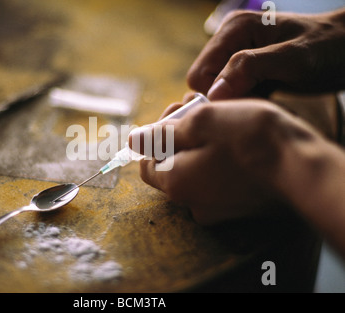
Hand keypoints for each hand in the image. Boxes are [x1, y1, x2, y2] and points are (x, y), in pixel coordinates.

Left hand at [129, 99, 321, 224]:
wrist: (301, 166)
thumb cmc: (249, 138)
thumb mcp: (201, 123)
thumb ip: (162, 133)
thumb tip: (134, 140)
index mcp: (175, 183)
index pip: (147, 164)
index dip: (156, 137)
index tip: (174, 114)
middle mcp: (191, 203)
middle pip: (172, 166)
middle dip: (179, 135)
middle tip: (195, 109)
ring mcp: (216, 209)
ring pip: (196, 171)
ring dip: (199, 143)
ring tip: (216, 116)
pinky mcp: (238, 208)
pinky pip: (216, 181)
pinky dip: (217, 160)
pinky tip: (232, 140)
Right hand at [187, 9, 344, 99]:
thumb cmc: (327, 48)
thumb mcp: (292, 57)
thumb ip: (250, 68)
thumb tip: (213, 93)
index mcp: (233, 30)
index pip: (199, 75)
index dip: (216, 94)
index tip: (245, 101)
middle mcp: (228, 41)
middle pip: (204, 85)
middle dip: (227, 98)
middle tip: (259, 99)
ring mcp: (235, 55)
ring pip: (217, 92)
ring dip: (238, 101)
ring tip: (266, 96)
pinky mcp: (245, 70)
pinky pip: (232, 93)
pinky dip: (246, 100)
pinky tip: (267, 96)